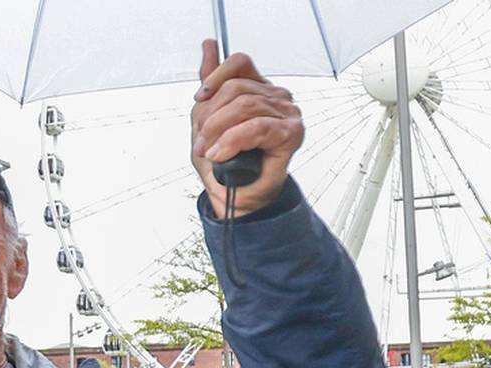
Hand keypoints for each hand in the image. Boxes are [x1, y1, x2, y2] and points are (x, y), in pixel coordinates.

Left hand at [190, 40, 301, 217]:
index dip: (215, 78)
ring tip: (209, 152)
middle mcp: (276, 97)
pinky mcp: (291, 133)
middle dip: (210, 117)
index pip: (239, 63)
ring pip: (244, 106)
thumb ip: (210, 83)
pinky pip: (257, 127)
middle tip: (200, 143)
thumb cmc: (224, 163)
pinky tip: (220, 154)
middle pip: (237, 88)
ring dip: (217, 132)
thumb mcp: (206, 121)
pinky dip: (232, 141)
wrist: (236, 198)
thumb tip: (208, 45)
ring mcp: (287, 114)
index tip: (199, 99)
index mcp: (259, 88)